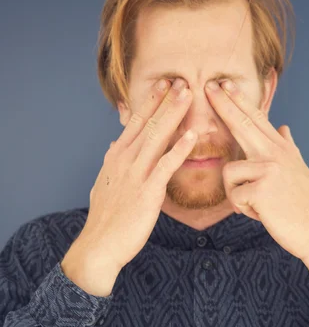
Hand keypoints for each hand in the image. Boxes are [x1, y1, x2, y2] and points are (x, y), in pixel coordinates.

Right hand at [79, 78, 197, 270]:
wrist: (99, 246)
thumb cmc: (105, 218)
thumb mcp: (103, 184)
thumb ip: (112, 162)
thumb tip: (115, 145)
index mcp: (115, 157)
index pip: (135, 123)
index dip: (150, 102)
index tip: (163, 85)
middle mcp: (124, 160)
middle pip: (147, 123)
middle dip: (165, 100)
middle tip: (181, 80)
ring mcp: (135, 174)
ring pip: (157, 137)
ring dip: (174, 114)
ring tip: (188, 95)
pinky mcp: (147, 192)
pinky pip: (166, 166)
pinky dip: (179, 149)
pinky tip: (191, 136)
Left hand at [204, 79, 308, 261]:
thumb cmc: (303, 205)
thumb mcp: (299, 170)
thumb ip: (289, 147)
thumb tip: (285, 127)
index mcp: (282, 149)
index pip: (257, 119)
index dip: (239, 100)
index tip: (225, 83)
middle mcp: (276, 153)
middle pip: (242, 124)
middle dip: (224, 104)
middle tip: (208, 86)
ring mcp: (269, 169)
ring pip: (230, 171)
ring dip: (237, 194)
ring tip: (257, 205)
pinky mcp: (261, 188)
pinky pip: (235, 195)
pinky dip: (244, 209)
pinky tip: (262, 213)